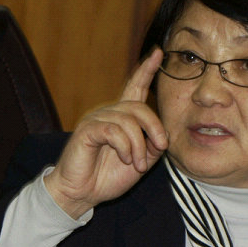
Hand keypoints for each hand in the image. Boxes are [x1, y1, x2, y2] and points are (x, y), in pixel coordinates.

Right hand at [44, 49, 167, 217]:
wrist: (83, 193)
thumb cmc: (108, 176)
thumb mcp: (140, 162)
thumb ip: (152, 146)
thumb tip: (164, 135)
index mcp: (122, 118)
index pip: (135, 87)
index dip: (147, 70)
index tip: (159, 53)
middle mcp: (109, 113)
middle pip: (139, 107)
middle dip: (155, 128)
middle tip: (160, 148)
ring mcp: (97, 119)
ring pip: (129, 121)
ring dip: (139, 146)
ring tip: (137, 164)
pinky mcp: (88, 129)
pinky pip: (114, 131)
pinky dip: (125, 147)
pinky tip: (125, 158)